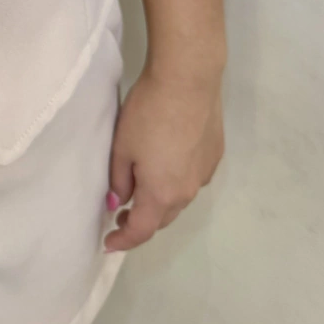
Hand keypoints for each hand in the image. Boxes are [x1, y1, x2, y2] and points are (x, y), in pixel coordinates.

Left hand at [102, 64, 224, 251]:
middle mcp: (188, 191)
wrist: (188, 79)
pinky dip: (176, 179)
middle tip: (122, 212)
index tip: (108, 243)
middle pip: (163, 218)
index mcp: (162, 194)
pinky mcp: (215, 154)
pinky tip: (167, 161)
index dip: (123, 241)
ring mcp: (205, 173)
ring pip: (180, 198)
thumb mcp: (122, 147)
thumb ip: (119, 181)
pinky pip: (192, 177)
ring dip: (161, 199)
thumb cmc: (148, 113)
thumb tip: (118, 203)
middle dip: (142, 220)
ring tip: (143, 186)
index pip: (142, 231)